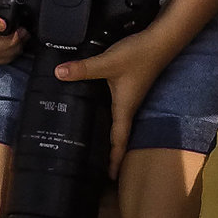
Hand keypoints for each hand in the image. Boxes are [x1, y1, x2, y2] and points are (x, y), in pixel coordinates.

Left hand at [53, 27, 181, 177]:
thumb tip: (58, 73)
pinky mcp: (128, 86)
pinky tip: (96, 111)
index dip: (114, 160)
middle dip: (108, 153)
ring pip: (117, 122)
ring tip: (92, 145)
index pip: (118, 141)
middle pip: (117, 136)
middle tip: (94, 166)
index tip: (109, 178)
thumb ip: (83, 69)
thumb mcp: (108, 63)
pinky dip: (107, 117)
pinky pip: (116, 109)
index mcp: (124, 109)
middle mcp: (128, 107)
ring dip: (107, 135)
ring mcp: (129, 96)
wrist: (160, 39)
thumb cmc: (138, 56)